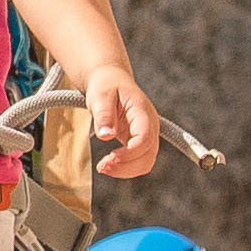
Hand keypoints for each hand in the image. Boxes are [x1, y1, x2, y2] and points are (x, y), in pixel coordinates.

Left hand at [85, 64, 160, 178]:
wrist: (110, 80)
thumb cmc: (105, 85)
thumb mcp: (100, 95)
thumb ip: (103, 115)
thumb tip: (106, 136)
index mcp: (143, 112)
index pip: (144, 139)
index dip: (129, 153)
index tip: (109, 157)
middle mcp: (150, 125)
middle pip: (148, 155)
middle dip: (127, 166)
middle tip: (102, 166)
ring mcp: (147, 134)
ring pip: (145, 162)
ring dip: (126, 170)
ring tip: (103, 166)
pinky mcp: (139, 141)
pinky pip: (139, 161)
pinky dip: (125, 167)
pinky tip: (108, 163)